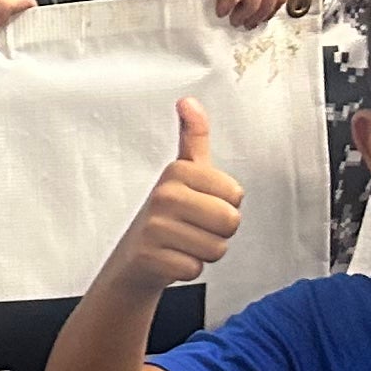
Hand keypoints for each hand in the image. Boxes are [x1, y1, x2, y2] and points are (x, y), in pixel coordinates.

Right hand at [115, 100, 244, 286]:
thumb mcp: (184, 172)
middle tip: (195, 228)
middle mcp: (164, 195)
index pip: (236, 195)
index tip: (202, 205)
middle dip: (219, 232)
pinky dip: (188, 269)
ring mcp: (155, 226)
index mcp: (177, 171)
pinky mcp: (151, 256)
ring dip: (204, 251)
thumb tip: (189, 101)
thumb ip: (194, 136)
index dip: (226, 205)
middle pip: (230, 221)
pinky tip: (172, 258)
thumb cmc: (167, 214)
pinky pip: (196, 268)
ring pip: (216, 248)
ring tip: (183, 242)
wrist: (134, 258)